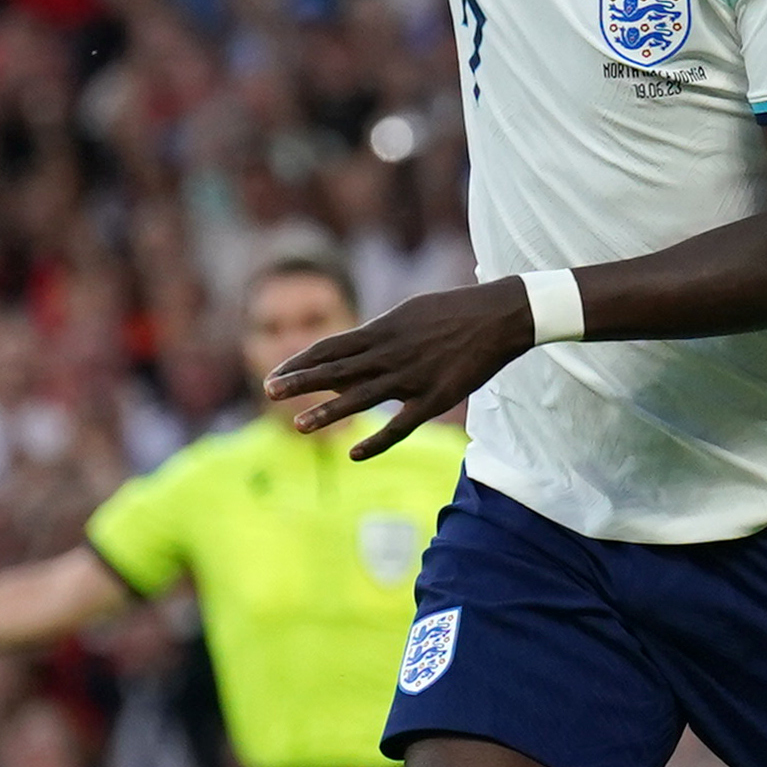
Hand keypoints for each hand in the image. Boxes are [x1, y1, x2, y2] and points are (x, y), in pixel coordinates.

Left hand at [267, 279, 532, 457]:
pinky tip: (354, 455)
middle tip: (267, 390)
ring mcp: (411, 377)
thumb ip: (380, 332)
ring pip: (361, 398)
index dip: (299, 361)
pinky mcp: (435, 398)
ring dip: (328, 412)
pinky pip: (400, 425)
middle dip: (300, 381)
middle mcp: (390, 352)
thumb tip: (354, 345)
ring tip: (298, 425)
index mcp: (383, 329)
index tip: (274, 373)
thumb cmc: (455, 311)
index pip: (330, 347)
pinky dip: (377, 440)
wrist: (500, 316)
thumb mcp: (409, 312)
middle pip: (336, 369)